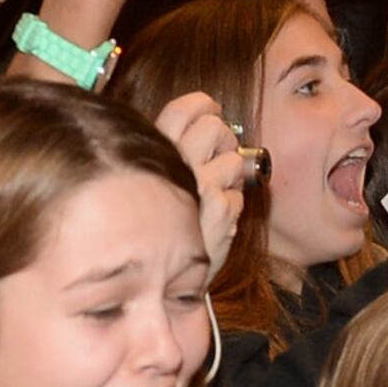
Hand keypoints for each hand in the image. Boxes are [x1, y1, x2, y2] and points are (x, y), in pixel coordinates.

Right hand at [153, 88, 248, 271]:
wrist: (155, 282)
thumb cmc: (150, 230)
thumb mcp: (148, 183)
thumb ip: (166, 153)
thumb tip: (198, 124)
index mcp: (153, 153)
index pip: (183, 109)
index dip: (203, 104)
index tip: (210, 109)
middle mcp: (175, 166)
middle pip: (215, 127)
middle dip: (225, 138)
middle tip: (220, 153)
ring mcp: (200, 188)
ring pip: (234, 161)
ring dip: (232, 175)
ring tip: (216, 192)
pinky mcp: (221, 213)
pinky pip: (239, 196)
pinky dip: (233, 206)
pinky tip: (216, 219)